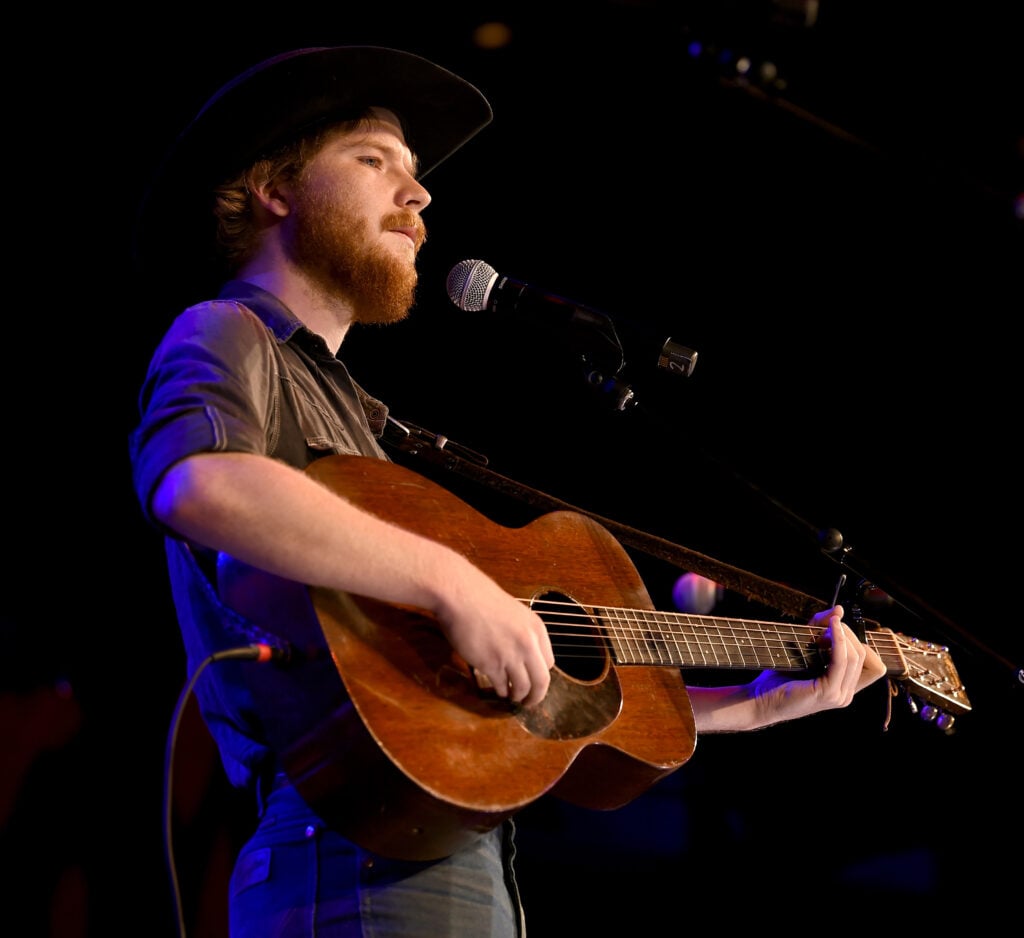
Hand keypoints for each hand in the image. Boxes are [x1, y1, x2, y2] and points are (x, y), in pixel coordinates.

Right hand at [432, 557, 554, 707]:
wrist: (459, 594)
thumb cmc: (481, 599)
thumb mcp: (514, 613)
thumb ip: (522, 633)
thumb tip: (522, 654)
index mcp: (536, 629)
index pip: (548, 662)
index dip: (540, 674)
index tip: (534, 680)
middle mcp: (528, 644)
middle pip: (541, 681)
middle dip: (536, 696)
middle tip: (530, 702)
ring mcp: (510, 655)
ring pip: (522, 687)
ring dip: (518, 696)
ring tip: (512, 697)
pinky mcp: (491, 664)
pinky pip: (501, 685)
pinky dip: (501, 691)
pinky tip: (498, 690)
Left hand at [747, 605, 886, 723]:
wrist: (760, 698)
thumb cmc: (780, 675)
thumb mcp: (804, 647)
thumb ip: (821, 628)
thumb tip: (839, 609)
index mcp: (845, 687)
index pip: (874, 665)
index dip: (860, 643)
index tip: (839, 631)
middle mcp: (846, 694)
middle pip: (866, 656)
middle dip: (849, 634)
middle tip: (830, 625)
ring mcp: (839, 696)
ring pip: (856, 657)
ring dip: (844, 636)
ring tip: (828, 626)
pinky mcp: (827, 692)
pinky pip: (842, 662)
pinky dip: (838, 641)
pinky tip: (830, 629)